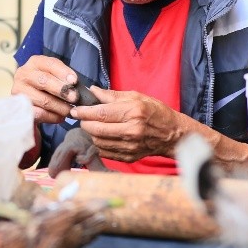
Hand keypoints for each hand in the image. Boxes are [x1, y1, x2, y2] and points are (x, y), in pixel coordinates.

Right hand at [11, 55, 78, 123]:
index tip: (74, 81)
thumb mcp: (55, 76)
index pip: (50, 64)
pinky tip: (60, 117)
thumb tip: (81, 90)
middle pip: (44, 81)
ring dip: (60, 107)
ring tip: (70, 111)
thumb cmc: (46, 86)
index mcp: (35, 62)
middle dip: (62, 90)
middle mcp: (24, 74)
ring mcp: (19, 91)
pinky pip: (39, 113)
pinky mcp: (19, 107)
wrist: (29, 99)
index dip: (63, 72)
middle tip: (75, 98)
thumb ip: (66, 80)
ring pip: (43, 100)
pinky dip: (52, 117)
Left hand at [69, 87, 183, 162]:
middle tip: (82, 117)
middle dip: (84, 123)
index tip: (75, 110)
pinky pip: (105, 151)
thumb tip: (93, 91)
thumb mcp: (136, 97)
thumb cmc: (155, 111)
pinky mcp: (129, 157)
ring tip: (93, 125)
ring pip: (98, 141)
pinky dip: (99, 143)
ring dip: (91, 133)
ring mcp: (130, 146)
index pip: (101, 113)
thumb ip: (112, 95)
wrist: (172, 134)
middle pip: (96, 129)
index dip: (84, 112)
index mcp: (133, 112)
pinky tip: (103, 135)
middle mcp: (131, 131)